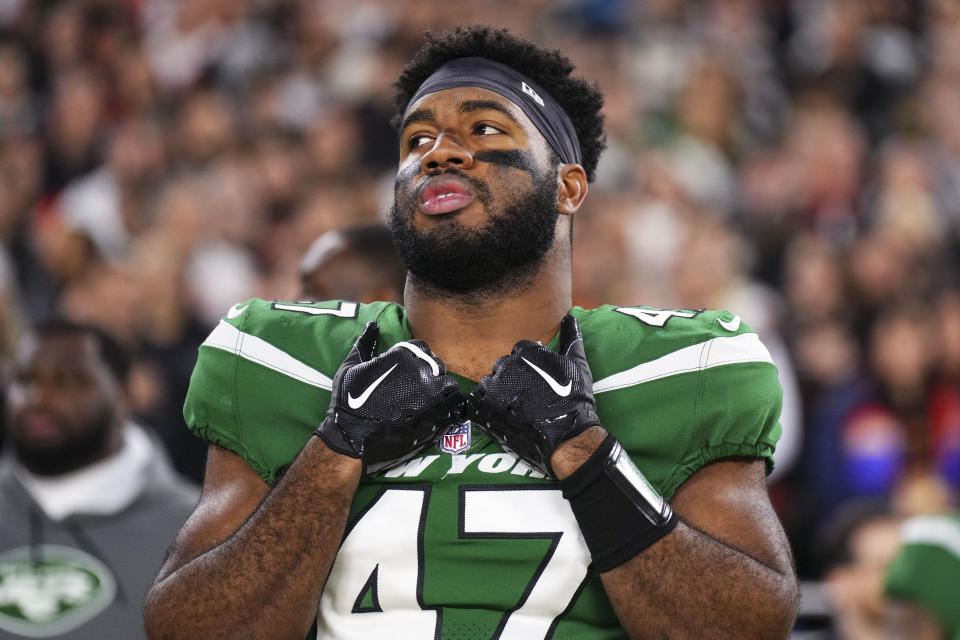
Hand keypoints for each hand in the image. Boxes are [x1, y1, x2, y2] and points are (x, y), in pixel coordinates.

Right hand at [315, 322, 463, 472]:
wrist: (352, 425)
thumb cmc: (348, 395)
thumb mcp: (353, 362)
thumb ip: (365, 341)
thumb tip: (371, 325)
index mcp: (398, 354)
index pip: (421, 346)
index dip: (418, 355)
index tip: (412, 366)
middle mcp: (414, 366)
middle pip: (435, 361)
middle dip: (430, 370)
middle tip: (421, 381)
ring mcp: (422, 386)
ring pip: (444, 376)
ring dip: (439, 382)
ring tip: (430, 391)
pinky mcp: (426, 404)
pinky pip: (446, 392)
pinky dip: (444, 395)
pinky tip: (435, 401)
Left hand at [469, 315, 599, 476]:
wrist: (568, 432)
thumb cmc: (574, 397)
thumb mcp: (578, 363)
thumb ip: (571, 336)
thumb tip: (570, 316)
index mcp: (526, 353)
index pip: (519, 349)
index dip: (528, 362)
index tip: (535, 375)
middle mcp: (508, 366)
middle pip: (503, 365)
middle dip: (512, 376)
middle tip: (526, 392)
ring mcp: (497, 388)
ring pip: (490, 382)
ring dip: (498, 390)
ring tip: (512, 403)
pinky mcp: (489, 408)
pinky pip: (479, 400)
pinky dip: (486, 404)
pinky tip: (500, 412)